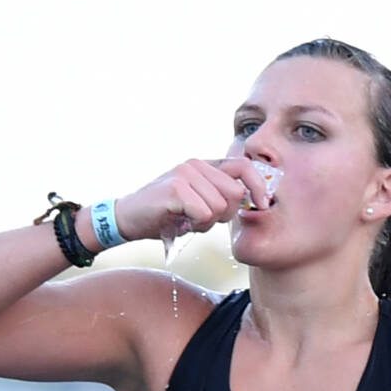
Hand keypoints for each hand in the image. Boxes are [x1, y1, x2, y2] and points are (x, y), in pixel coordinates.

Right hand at [115, 159, 263, 243]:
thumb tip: (250, 203)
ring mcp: (185, 174)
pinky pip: (203, 214)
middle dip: (225, 214)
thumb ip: (220, 198)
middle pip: (234, 193)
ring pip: (219, 207)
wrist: (128, 218)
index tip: (263, 204)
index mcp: (204, 166)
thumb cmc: (165, 215)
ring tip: (187, 220)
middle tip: (203, 219)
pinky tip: (180, 222)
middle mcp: (196, 165)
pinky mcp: (175, 188)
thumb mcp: (197, 203)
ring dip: (206, 222)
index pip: (244, 166)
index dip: (258, 185)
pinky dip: (195, 225)